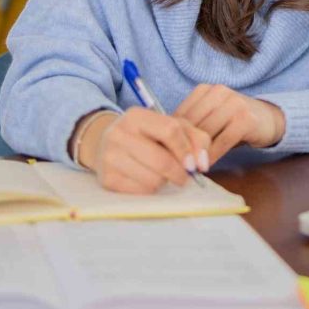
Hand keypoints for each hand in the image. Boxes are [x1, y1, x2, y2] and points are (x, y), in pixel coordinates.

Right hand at [74, 108, 210, 193]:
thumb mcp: (172, 127)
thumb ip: (195, 139)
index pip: (170, 131)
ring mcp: (109, 157)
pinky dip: (150, 190)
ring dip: (164, 181)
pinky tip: (147, 180)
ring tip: (161, 174)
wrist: (107, 146)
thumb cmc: (148, 136)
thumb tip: (202, 164)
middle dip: (180, 173)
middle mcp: (118, 134)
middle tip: (184, 177)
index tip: (194, 165)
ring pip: (152, 180)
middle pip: (162, 161)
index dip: (186, 150)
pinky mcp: (107, 179)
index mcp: (136, 116)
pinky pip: (140, 192)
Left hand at [173, 84, 285, 164]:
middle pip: (192, 124)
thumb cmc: (233, 122)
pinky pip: (222, 141)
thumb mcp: (211, 117)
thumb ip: (193, 125)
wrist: (269, 118)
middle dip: (183, 147)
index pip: (182, 114)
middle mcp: (219, 92)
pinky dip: (212, 156)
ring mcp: (234, 103)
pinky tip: (206, 166)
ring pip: (206, 133)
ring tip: (189, 168)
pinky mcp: (246, 119)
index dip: (172, 137)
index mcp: (205, 89)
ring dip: (197, 154)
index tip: (165, 154)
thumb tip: (164, 144)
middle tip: (174, 166)